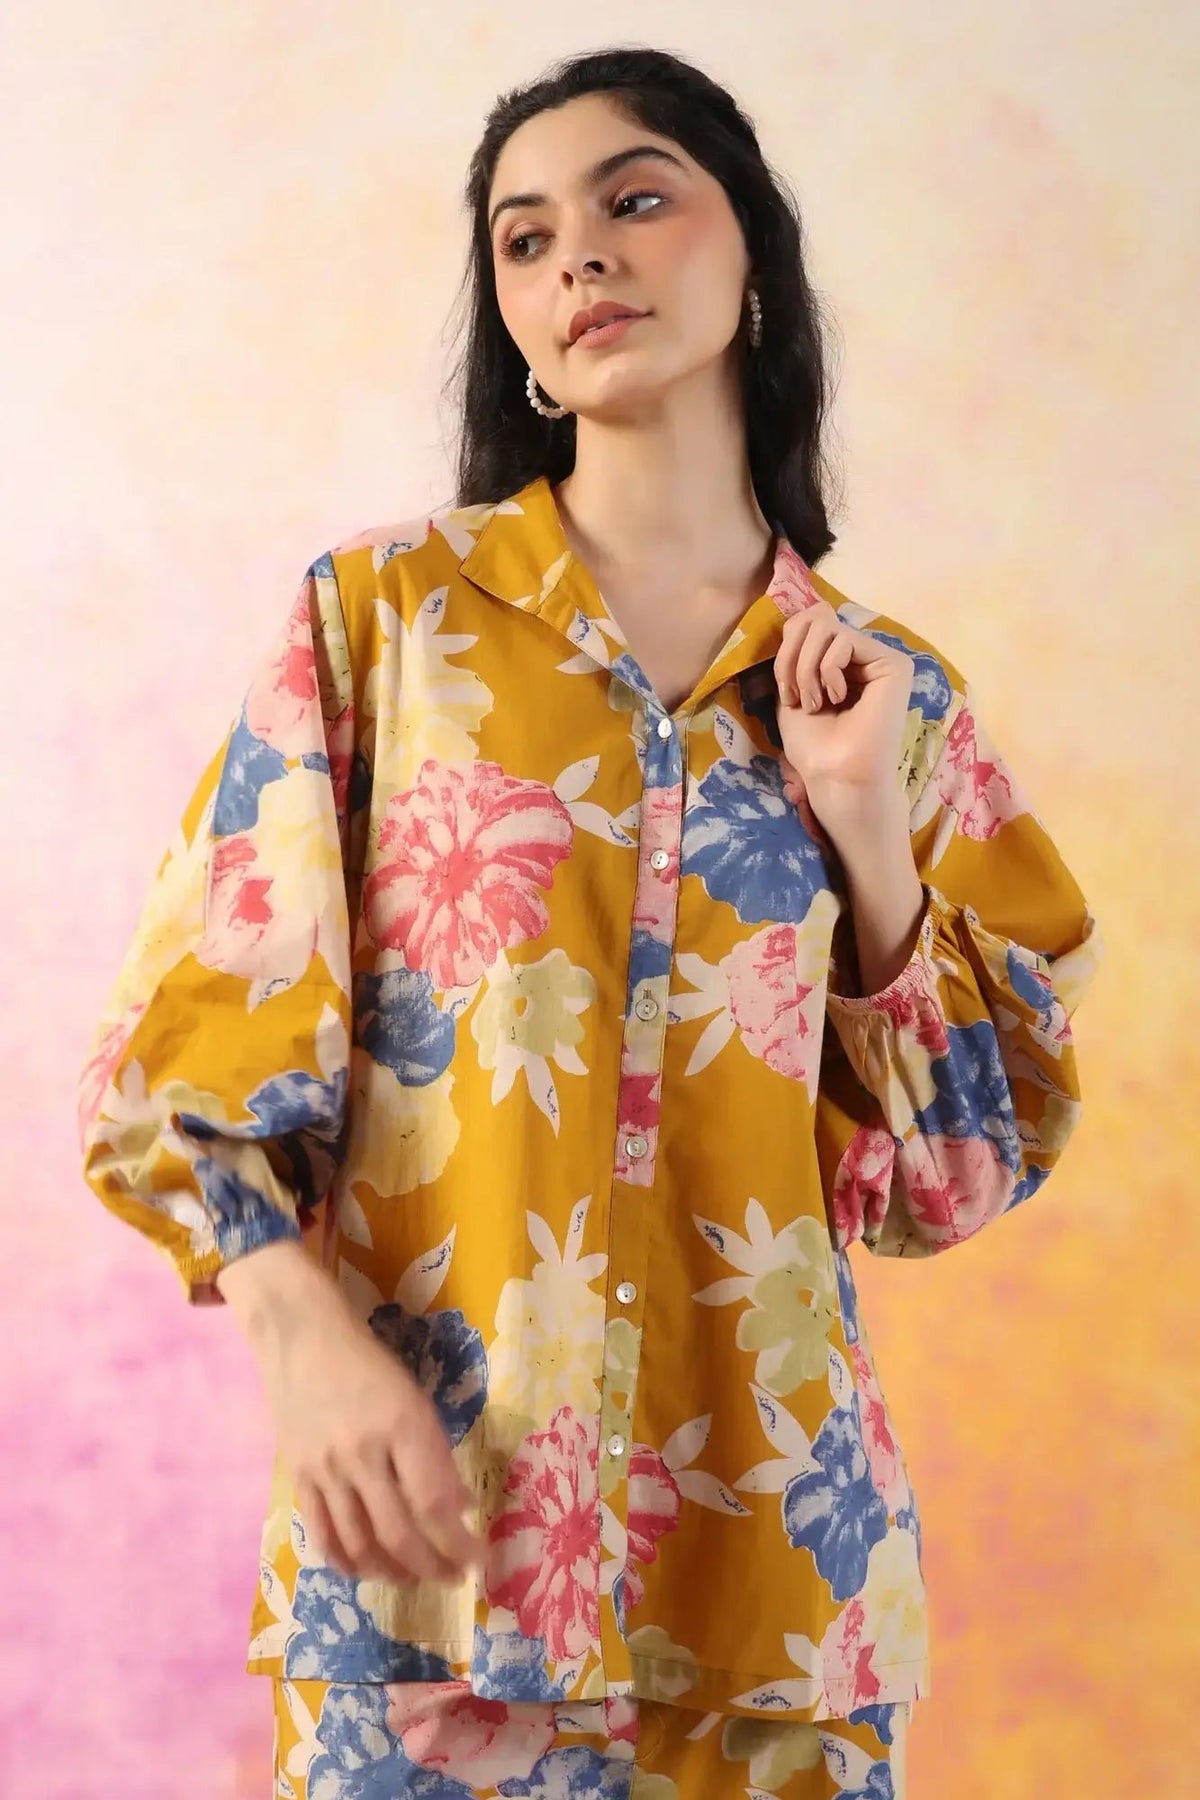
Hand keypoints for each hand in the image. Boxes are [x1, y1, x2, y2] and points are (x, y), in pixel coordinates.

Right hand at [246, 1261, 483, 1585]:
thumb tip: (458, 1509)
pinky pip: (322, 1536)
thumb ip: (435, 1454)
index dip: (460, 1544)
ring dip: (392, 1573)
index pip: (435, 1505)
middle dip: (433, 1567)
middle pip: (400, 1535)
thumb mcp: (415, 1398)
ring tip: (414, 1578)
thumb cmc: (369, 1361)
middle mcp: (364, 1454)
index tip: (480, 1562)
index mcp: (403, 1426)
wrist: (301, 1334)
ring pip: (360, 1545)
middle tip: (452, 1577)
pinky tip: (365, 1571)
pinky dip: (346, 1563)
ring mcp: (326, 1469)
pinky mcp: (298, 1477)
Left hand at [773, 600, 913, 838]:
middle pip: (814, 617)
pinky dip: (827, 670)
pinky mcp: (893, 663)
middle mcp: (863, 656)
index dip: (787, 651)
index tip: (786, 692)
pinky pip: (843, 639)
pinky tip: (839, 698)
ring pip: (825, 625)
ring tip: (817, 702)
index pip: (807, 624)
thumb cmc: (814, 745)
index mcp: (840, 662)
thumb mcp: (793, 687)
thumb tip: (809, 610)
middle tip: (798, 696)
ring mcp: (880, 658)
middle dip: (793, 657)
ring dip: (807, 668)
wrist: (835, 775)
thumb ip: (799, 650)